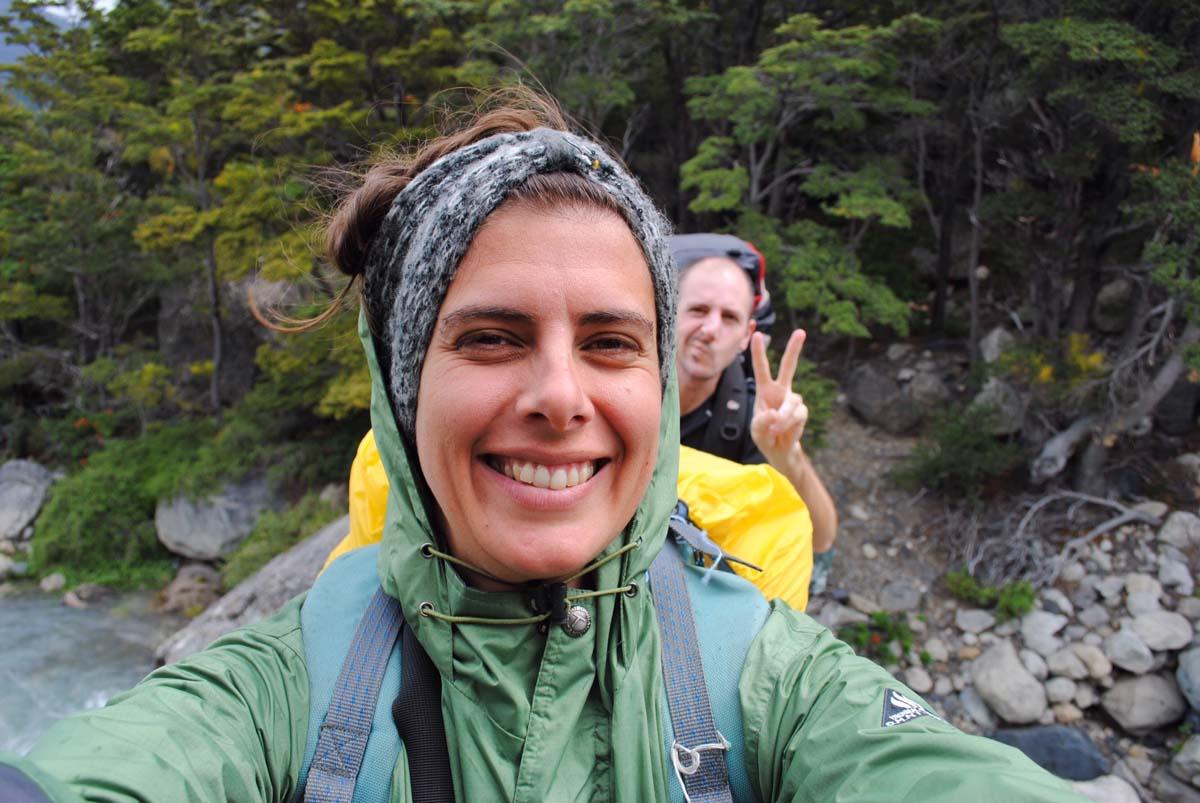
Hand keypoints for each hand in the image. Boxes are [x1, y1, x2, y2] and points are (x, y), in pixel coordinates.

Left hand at [749, 330, 808, 473]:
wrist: (779, 450)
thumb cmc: (764, 435)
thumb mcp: (756, 430)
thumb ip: (761, 422)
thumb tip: (775, 414)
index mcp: (765, 390)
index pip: (762, 368)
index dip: (759, 352)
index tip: (757, 334)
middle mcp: (781, 391)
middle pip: (789, 367)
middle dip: (794, 349)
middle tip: (801, 331)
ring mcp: (793, 400)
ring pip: (791, 403)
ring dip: (782, 419)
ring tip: (774, 430)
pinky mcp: (802, 412)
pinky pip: (797, 416)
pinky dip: (788, 426)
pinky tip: (784, 433)